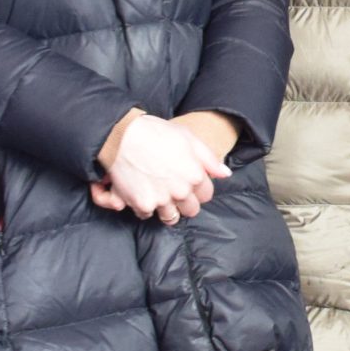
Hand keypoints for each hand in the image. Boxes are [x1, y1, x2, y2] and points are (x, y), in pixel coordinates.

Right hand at [100, 113, 229, 225]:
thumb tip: (226, 174)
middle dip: (185, 202)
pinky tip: (143, 194)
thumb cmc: (157, 133)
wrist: (123, 136)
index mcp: (195, 176)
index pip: (206, 195)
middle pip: (191, 210)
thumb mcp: (190, 139)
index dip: (198, 189)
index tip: (189, 183)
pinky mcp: (142, 204)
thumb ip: (210, 159)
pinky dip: (144, 207)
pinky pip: (147, 215)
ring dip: (167, 208)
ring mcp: (161, 200)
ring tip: (160, 196)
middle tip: (174, 191)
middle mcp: (181, 192)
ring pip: (171, 217)